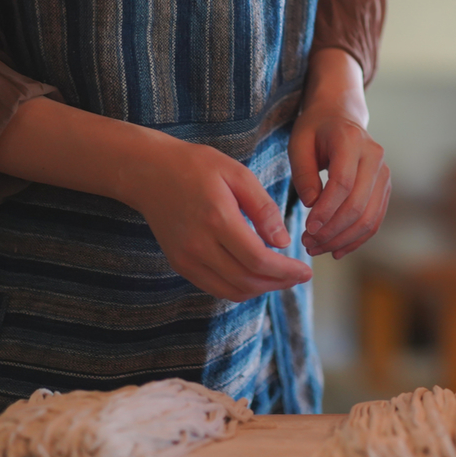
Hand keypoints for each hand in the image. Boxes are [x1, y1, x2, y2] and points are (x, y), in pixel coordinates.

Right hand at [0, 96, 311, 302]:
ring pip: (231, 290)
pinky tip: (256, 276)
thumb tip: (283, 242)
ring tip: (281, 278)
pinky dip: (240, 288)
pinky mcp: (179, 264)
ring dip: (261, 289)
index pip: (258, 260)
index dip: (286, 271)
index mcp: (217, 219)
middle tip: (299, 275)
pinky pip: (215, 287)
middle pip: (247, 280)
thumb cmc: (196, 167)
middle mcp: (199, 245)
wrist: (148, 172)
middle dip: (278, 283)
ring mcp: (186, 258)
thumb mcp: (238, 174)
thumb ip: (263, 208)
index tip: (306, 271)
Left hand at [287, 47, 390, 259]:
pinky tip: (337, 250)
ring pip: (369, 217)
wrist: (341, 116)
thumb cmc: (315, 129)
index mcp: (352, 141)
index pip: (343, 183)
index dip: (326, 210)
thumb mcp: (299, 143)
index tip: (306, 229)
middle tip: (307, 244)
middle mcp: (375, 156)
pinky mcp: (384, 188)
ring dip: (343, 239)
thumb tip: (313, 205)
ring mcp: (384, 173)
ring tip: (317, 248)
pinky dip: (357, 239)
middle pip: (359, 204)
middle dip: (332, 230)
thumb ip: (303, 173)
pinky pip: (375, 219)